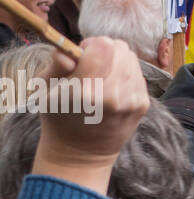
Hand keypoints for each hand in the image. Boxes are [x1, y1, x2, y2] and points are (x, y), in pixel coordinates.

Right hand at [30, 37, 149, 194]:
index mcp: (85, 92)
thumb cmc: (59, 119)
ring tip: (101, 77)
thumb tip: (70, 50)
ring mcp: (132, 101)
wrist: (81, 154)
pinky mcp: (143, 105)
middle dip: (105, 50)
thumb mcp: (45, 92)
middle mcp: (113, 96)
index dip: (92, 44)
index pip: (103, 46)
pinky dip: (126, 75)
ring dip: (117, 61)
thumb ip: (56, 65)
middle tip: (92, 64)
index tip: (83, 52)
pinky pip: (138, 74)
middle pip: (120, 48)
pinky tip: (112, 88)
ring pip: (131, 58)